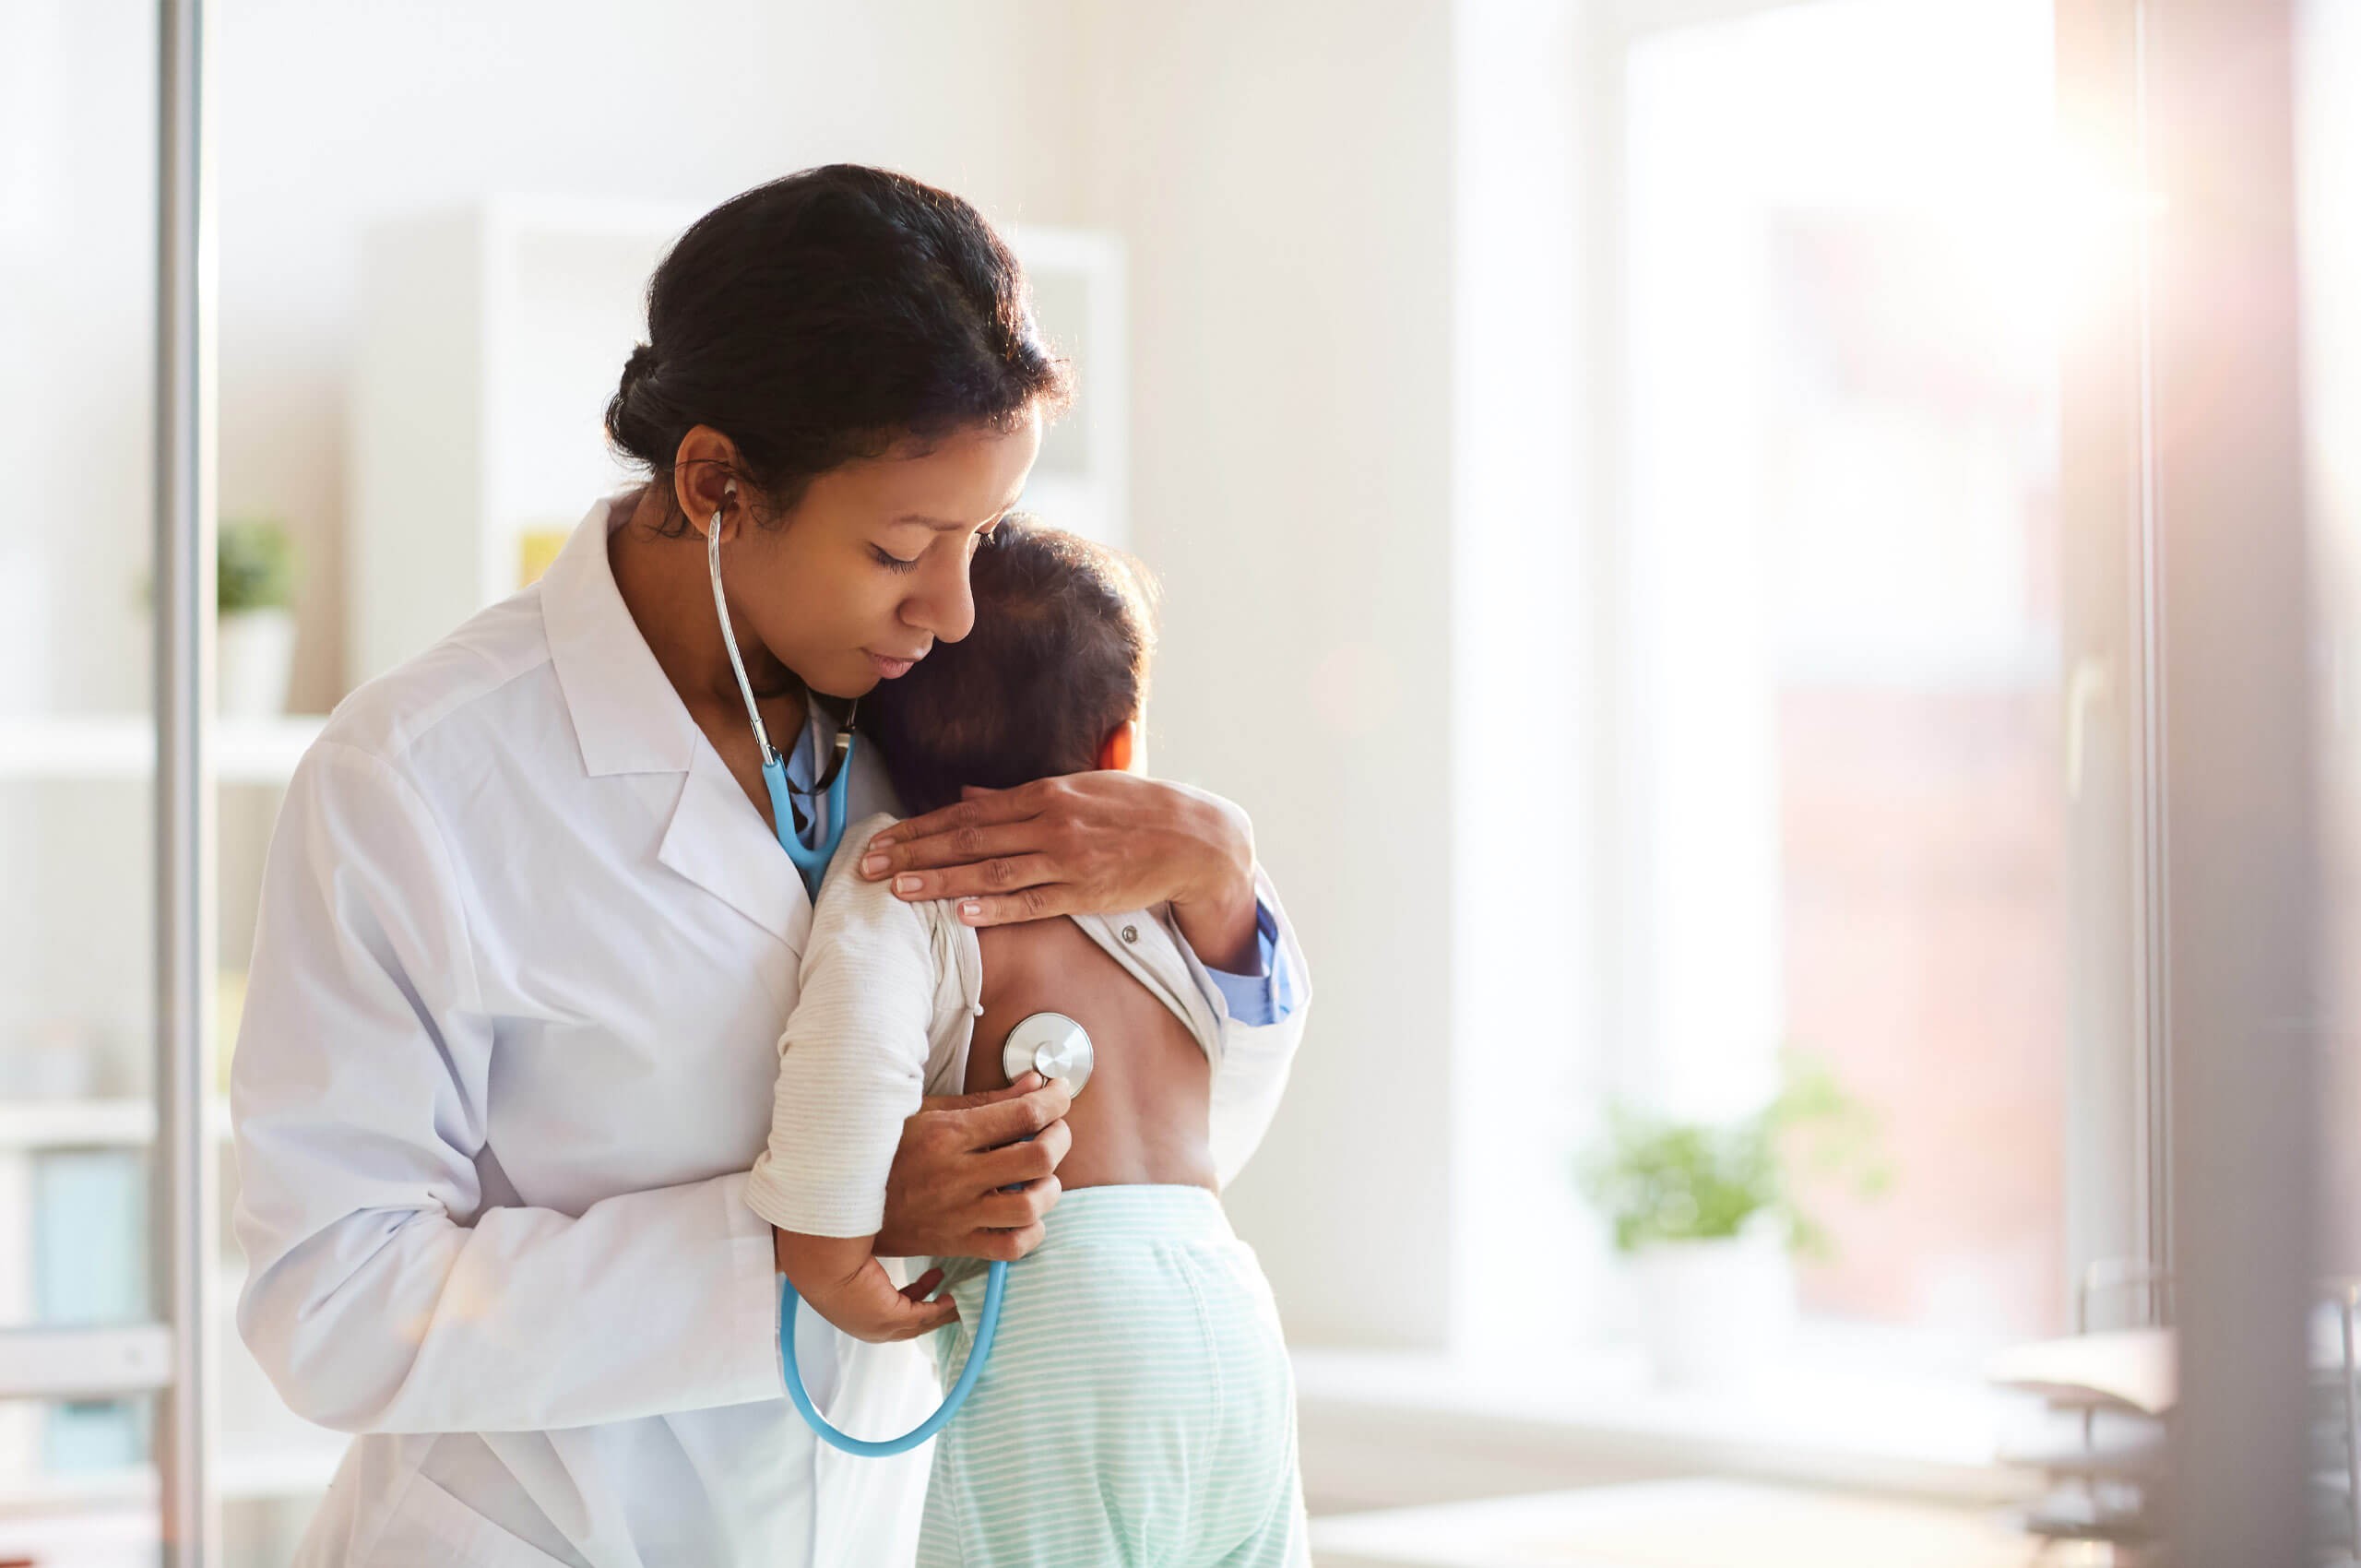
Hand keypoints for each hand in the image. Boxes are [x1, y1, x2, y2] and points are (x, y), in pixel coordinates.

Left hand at [772, 1233, 958, 1344]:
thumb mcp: (844, 1258)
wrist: (819, 1259)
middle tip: (947, 1301)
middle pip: (905, 1327)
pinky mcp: (892, 1317)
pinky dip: (940, 1309)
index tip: (926, 1284)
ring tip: (954, 1299)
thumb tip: (866, 1239)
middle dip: (929, 1314)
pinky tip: (951, 1298)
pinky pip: (924, 1315)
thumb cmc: (824, 1254)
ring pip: (918, 1324)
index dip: (910, 1299)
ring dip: (939, 1313)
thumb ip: (859, 1253)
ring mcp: (879, 1327)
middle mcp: (867, 1327)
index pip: (887, 1313)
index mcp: (854, 1315)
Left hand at [855, 774, 1261, 971]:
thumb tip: (968, 792)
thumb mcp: (1076, 789)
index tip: (881, 839)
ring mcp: (1065, 859)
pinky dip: (995, 907)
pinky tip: (960, 913)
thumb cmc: (1135, 810)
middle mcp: (1049, 823)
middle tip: (869, 866)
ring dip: (941, 880)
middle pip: (967, 839)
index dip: (919, 827)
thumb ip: (1018, 795)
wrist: (1194, 836)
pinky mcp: (1084, 894)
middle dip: (914, 853)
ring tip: (900, 891)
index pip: (966, 812)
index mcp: (1044, 793)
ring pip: (991, 871)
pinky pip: (1032, 903)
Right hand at [874, 1072, 1072, 1261]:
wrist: (842, 1200)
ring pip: (1030, 1206)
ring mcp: (957, 1214)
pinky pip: (1010, 1248)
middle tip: (1055, 1131)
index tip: (1060, 1092)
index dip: (1055, 1099)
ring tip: (1041, 1177)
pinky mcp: (954, 1243)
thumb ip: (987, 1100)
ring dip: (1049, 1189)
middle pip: (1038, 1158)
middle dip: (1060, 1139)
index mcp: (949, 1134)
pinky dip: (1031, 1233)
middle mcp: (957, 1175)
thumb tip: (1035, 1083)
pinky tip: (1026, 1216)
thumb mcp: (928, 1110)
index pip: (1023, 1113)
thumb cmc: (887, 1147)